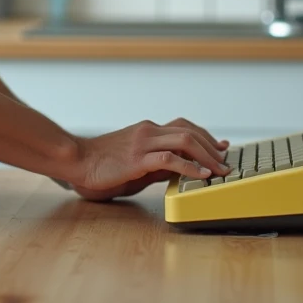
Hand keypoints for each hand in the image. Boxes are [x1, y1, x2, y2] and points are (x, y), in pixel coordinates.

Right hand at [68, 118, 230, 201]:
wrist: (76, 159)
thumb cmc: (102, 164)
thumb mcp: (136, 162)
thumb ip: (157, 163)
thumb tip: (180, 170)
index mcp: (148, 130)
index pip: (184, 127)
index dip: (206, 136)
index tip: (221, 147)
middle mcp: (149, 131)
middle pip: (190, 132)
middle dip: (212, 147)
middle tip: (226, 162)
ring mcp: (143, 142)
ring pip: (185, 141)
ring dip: (207, 156)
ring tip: (220, 170)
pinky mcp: (137, 158)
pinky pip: (170, 159)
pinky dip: (190, 166)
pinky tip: (202, 175)